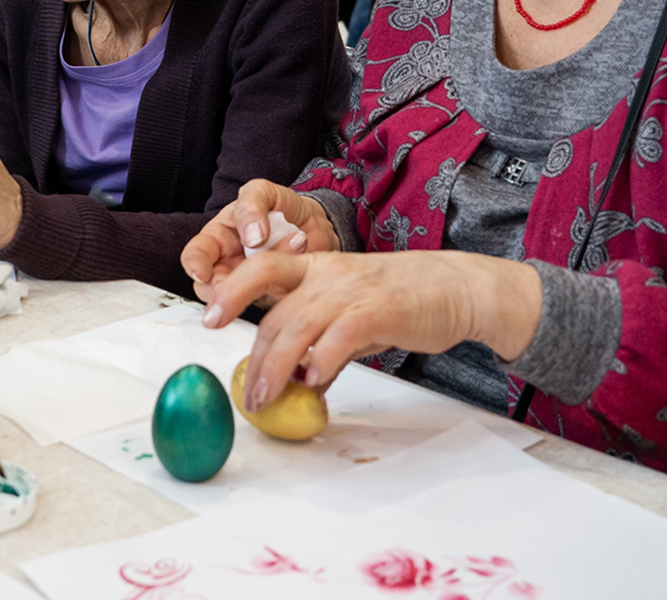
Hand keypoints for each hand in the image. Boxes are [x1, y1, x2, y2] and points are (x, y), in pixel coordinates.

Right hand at [180, 181, 339, 304]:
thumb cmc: (281, 207)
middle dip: (223, 288)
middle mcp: (228, 265)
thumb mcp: (263, 193)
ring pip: (240, 299)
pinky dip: (285, 288)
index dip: (194, 265)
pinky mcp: (273, 297)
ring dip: (262, 282)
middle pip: (209, 287)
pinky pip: (272, 303)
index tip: (203, 273)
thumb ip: (251, 205)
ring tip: (289, 252)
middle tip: (244, 279)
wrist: (315, 222)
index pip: (195, 255)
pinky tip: (298, 265)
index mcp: (218, 239)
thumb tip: (251, 236)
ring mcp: (250, 285)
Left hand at [200, 250, 541, 411]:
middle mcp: (329, 273)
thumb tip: (299, 380)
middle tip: (248, 391)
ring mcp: (353, 289)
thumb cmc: (405, 299)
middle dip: (255, 355)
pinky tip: (314, 381)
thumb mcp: (354, 314)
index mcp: (317, 267)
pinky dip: (321, 361)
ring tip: (268, 397)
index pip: (262, 269)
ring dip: (277, 367)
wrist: (457, 286)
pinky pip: (339, 335)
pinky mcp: (380, 309)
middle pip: (276, 311)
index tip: (209, 319)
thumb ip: (325, 342)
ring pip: (298, 326)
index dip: (231, 292)